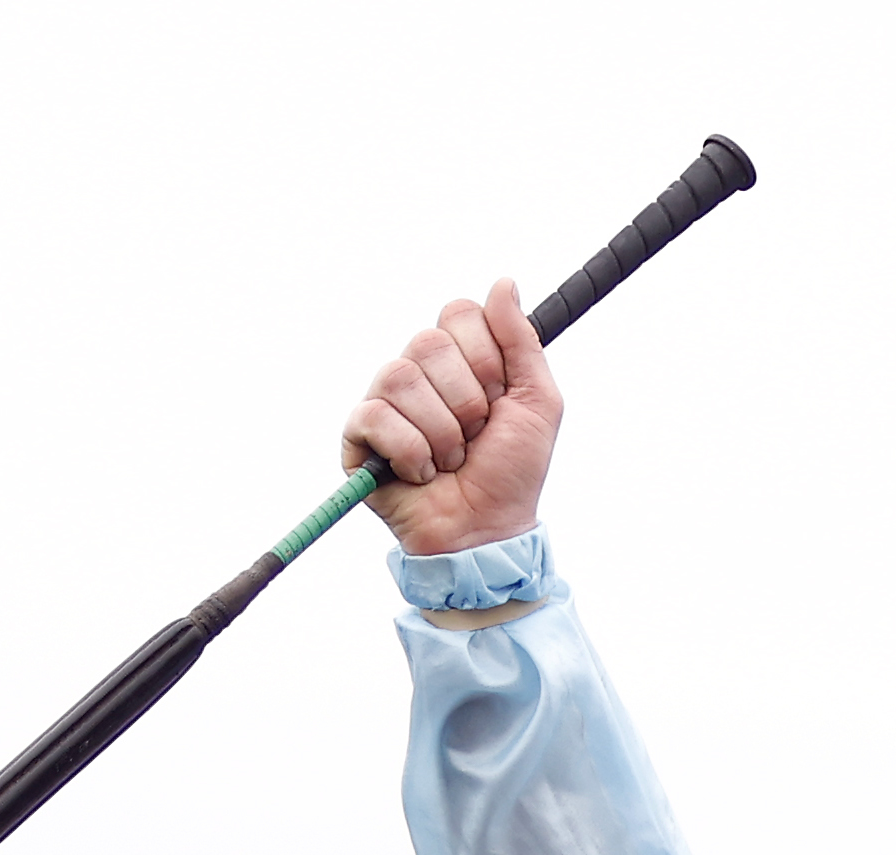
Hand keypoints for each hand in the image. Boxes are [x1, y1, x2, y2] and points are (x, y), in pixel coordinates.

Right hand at [346, 283, 562, 557]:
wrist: (486, 531)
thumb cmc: (511, 473)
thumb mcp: (537, 402)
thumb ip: (522, 341)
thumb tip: (503, 281)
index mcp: (459, 358)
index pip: (459, 313)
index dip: (485, 358)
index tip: (498, 398)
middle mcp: (419, 372)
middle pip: (430, 342)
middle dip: (467, 400)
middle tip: (475, 436)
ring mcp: (385, 401)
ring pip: (402, 377)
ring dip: (442, 432)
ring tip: (450, 461)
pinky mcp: (358, 435)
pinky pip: (376, 416)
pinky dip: (411, 451)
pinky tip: (421, 474)